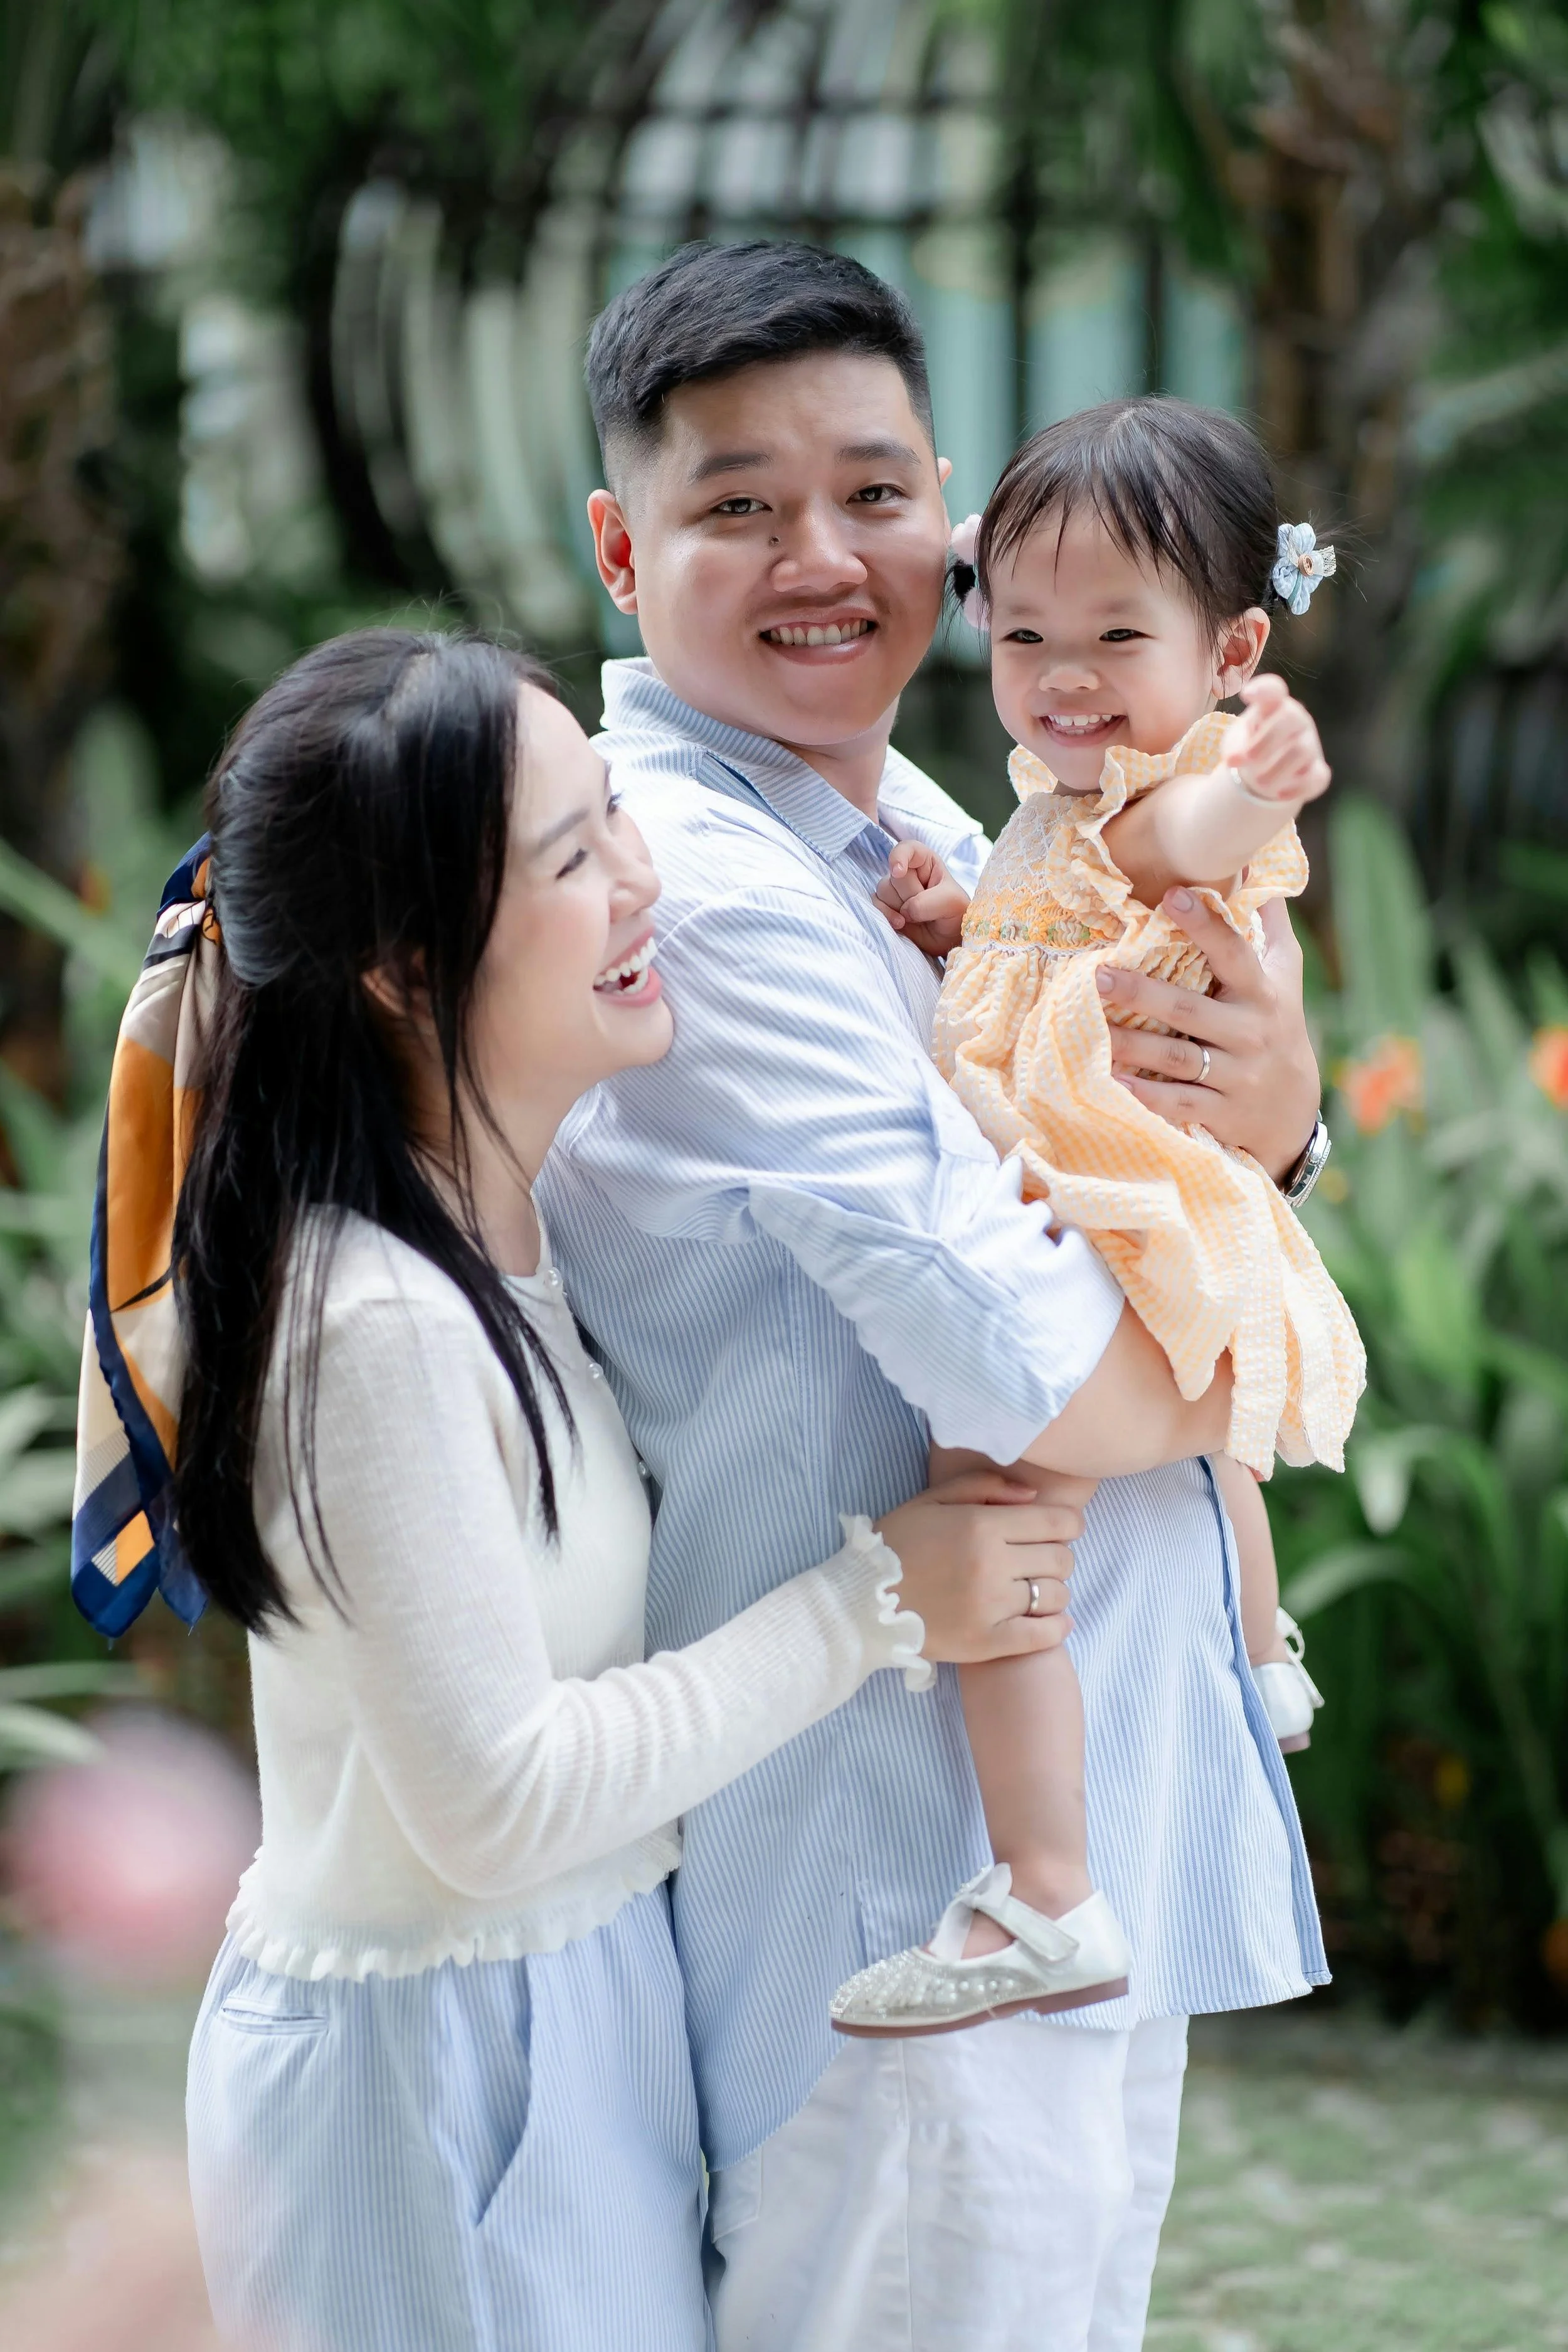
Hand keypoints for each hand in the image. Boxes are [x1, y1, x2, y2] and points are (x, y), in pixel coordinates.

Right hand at [874, 840, 968, 957]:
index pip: (907, 848)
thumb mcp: (952, 903)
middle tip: (928, 908)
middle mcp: (907, 872)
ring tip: (917, 918)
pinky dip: (886, 916)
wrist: (948, 941)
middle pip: (895, 877)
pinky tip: (901, 924)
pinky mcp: (886, 907)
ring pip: (883, 891)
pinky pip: (875, 906)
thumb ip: (928, 902)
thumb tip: (905, 910)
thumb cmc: (955, 915)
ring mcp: (895, 891)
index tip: (899, 871)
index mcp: (925, 862)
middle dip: (910, 895)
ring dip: (900, 908)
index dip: (899, 857)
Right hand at [875, 1470, 1082, 1663]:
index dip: (1068, 1524)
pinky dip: (1056, 1627)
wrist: (860, 1602)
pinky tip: (1049, 1620)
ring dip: (1053, 1591)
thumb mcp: (930, 1500)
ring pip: (1056, 1596)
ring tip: (1033, 1590)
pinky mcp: (986, 1643)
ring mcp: (991, 1607)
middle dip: (1058, 1556)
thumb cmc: (896, 1546)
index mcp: (981, 1526)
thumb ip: (983, 1486)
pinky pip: (1044, 1636)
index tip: (1059, 1530)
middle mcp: (991, 1565)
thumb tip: (1032, 1495)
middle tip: (1037, 1560)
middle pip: (1061, 1559)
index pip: (1057, 1522)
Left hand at [1098, 894, 1319, 1180]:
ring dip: (1133, 1045)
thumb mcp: (1285, 974)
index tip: (1173, 896)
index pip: (1234, 953)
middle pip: (1190, 1011)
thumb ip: (1267, 923)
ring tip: (1092, 1027)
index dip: (1206, 925)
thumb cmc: (1279, 1025)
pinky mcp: (1220, 1113)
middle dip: (1144, 993)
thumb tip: (1251, 862)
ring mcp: (1236, 1076)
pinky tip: (1114, 1083)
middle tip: (1100, 975)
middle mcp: (1250, 1033)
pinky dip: (1147, 1096)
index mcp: (1262, 994)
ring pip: (1177, 1059)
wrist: (1294, 1112)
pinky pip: (1178, 1103)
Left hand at [1226, 673, 1329, 806]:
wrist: (1265, 771)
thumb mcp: (1238, 742)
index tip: (1247, 694)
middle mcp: (1296, 721)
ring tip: (1258, 782)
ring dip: (1278, 769)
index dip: (1264, 688)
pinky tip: (1279, 794)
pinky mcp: (1317, 770)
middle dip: (1267, 739)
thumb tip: (1233, 760)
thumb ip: (1234, 747)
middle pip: (1292, 716)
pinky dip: (1299, 788)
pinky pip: (1318, 777)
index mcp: (1273, 707)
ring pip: (1302, 751)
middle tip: (1248, 759)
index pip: (1274, 689)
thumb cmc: (1251, 746)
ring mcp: (1309, 744)